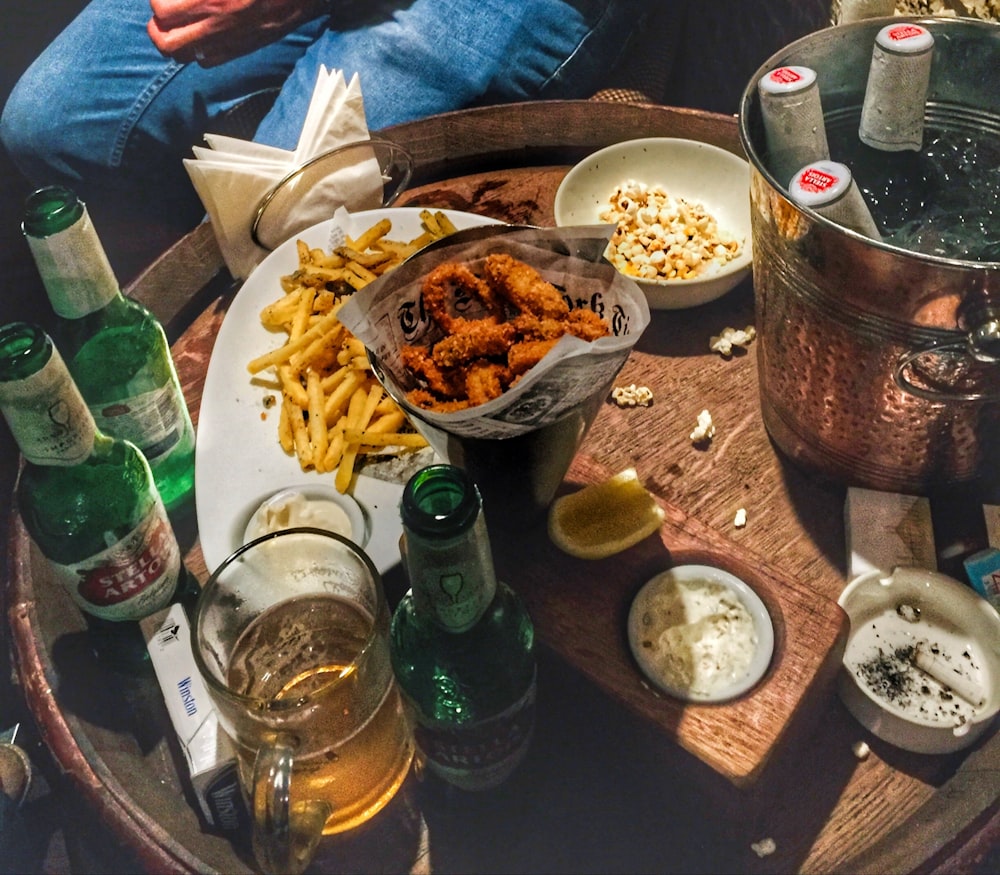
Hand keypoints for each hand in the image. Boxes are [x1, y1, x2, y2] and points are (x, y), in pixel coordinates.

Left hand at [147, 0, 327, 66]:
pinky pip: (206, 61)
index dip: (157, 0)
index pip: (160, 9)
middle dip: (157, 26)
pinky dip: (197, 51)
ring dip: (173, 40)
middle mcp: (216, 23)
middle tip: (162, 11)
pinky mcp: (241, 50)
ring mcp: (228, 40)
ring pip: (182, 56)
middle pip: (164, 41)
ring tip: (177, 25)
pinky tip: (202, 34)